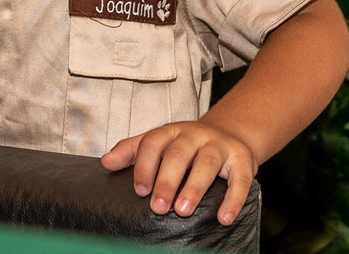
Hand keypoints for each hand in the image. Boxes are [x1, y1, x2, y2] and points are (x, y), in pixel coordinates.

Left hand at [100, 121, 256, 225]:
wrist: (232, 133)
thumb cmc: (187, 144)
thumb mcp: (159, 142)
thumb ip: (132, 150)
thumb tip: (106, 162)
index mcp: (171, 130)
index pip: (153, 142)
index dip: (144, 165)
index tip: (139, 190)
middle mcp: (195, 134)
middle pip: (178, 154)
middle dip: (166, 181)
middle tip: (158, 207)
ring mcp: (219, 145)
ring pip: (207, 163)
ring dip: (194, 188)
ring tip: (183, 211)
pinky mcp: (242, 159)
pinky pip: (240, 180)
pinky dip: (233, 199)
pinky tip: (223, 217)